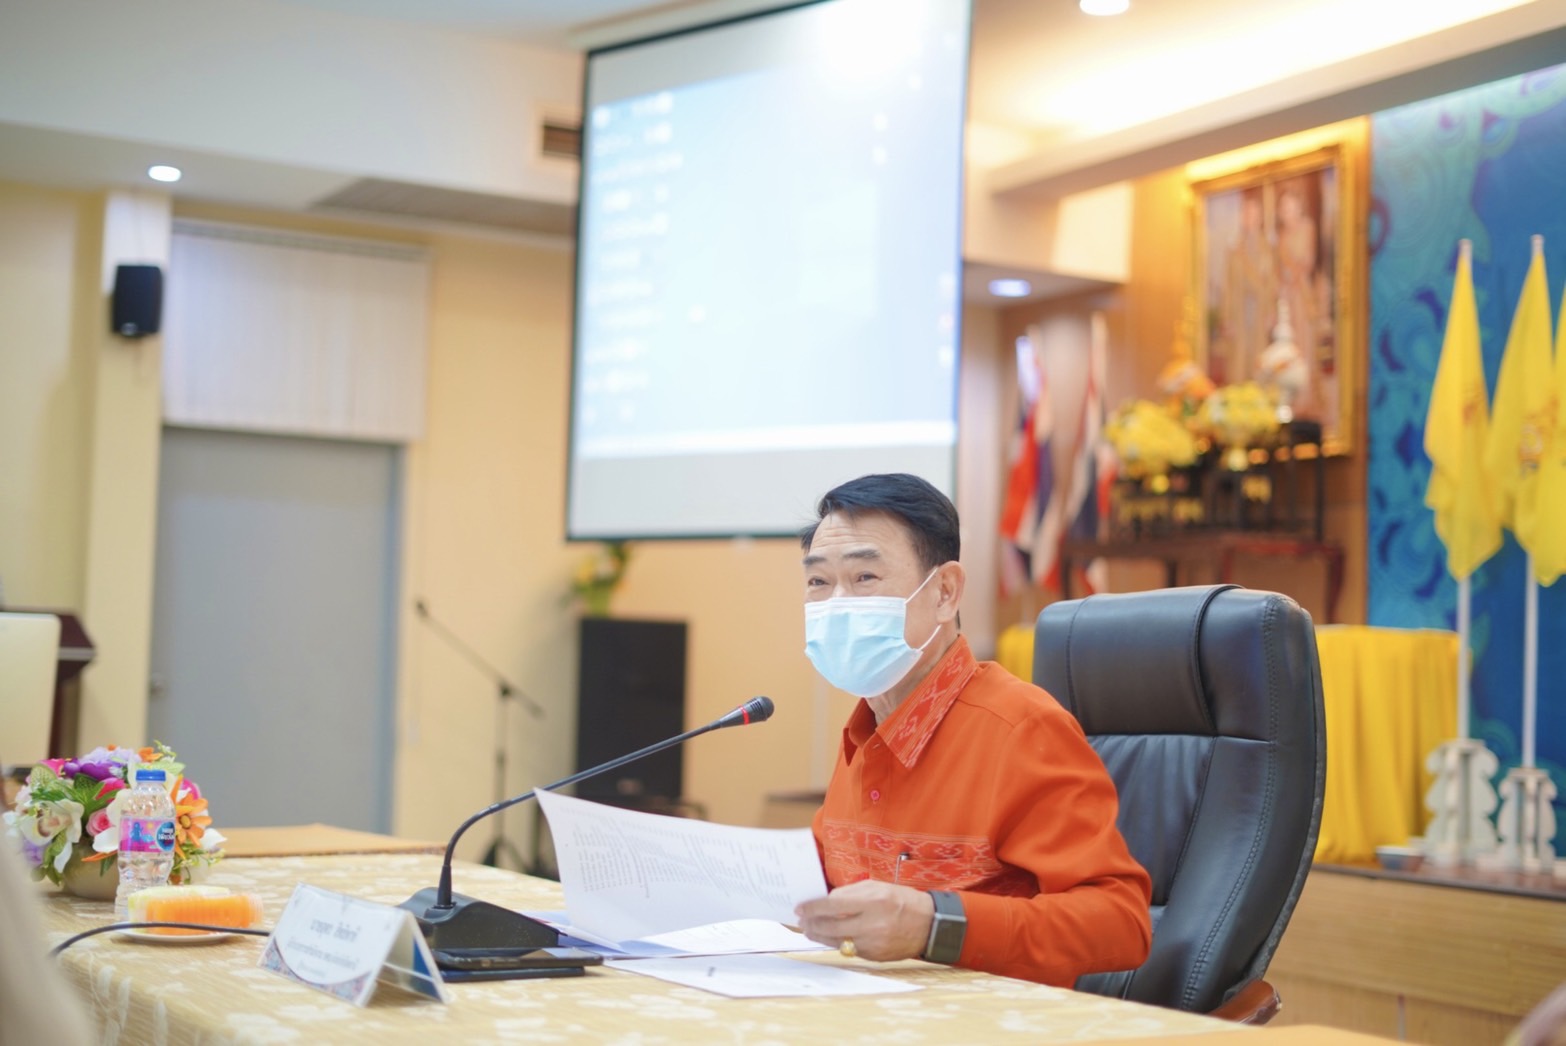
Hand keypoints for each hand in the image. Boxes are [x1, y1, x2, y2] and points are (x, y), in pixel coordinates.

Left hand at [794, 880, 933, 961]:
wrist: (929, 924)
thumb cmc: (901, 900)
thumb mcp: (877, 887)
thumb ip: (851, 893)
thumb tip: (826, 900)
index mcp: (873, 901)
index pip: (832, 905)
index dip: (812, 907)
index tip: (800, 908)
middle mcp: (872, 924)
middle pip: (830, 926)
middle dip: (811, 923)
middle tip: (801, 921)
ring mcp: (873, 943)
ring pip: (836, 942)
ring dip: (819, 936)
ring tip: (809, 930)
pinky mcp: (874, 957)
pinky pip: (849, 950)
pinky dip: (838, 943)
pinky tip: (830, 938)